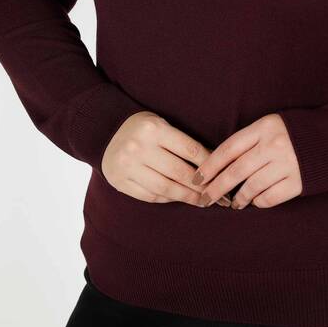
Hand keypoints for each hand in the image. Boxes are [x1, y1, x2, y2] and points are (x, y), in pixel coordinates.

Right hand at [101, 111, 231, 206]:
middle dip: (201, 186)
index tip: (222, 175)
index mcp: (154, 129)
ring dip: (187, 197)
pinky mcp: (120, 181)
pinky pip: (150, 196)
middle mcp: (139, 147)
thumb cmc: (144, 129)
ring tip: (202, 201)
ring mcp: (127, 166)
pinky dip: (168, 199)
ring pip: (166, 188)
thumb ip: (183, 142)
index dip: (209, 165)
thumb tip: (214, 164)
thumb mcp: (162, 125)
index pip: (190, 150)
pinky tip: (179, 198)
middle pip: (179, 172)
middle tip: (216, 195)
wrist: (106, 131)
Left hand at [193, 114, 301, 208]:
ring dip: (239, 198)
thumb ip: (251, 140)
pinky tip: (255, 202)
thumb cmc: (301, 131)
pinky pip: (270, 197)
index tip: (197, 178)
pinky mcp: (299, 182)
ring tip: (233, 203)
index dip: (210, 165)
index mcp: (265, 127)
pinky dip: (259, 202)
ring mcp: (287, 164)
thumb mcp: (274, 125)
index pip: (229, 148)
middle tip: (205, 199)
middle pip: (235, 171)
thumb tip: (222, 163)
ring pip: (251, 187)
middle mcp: (274, 145)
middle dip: (216, 187)